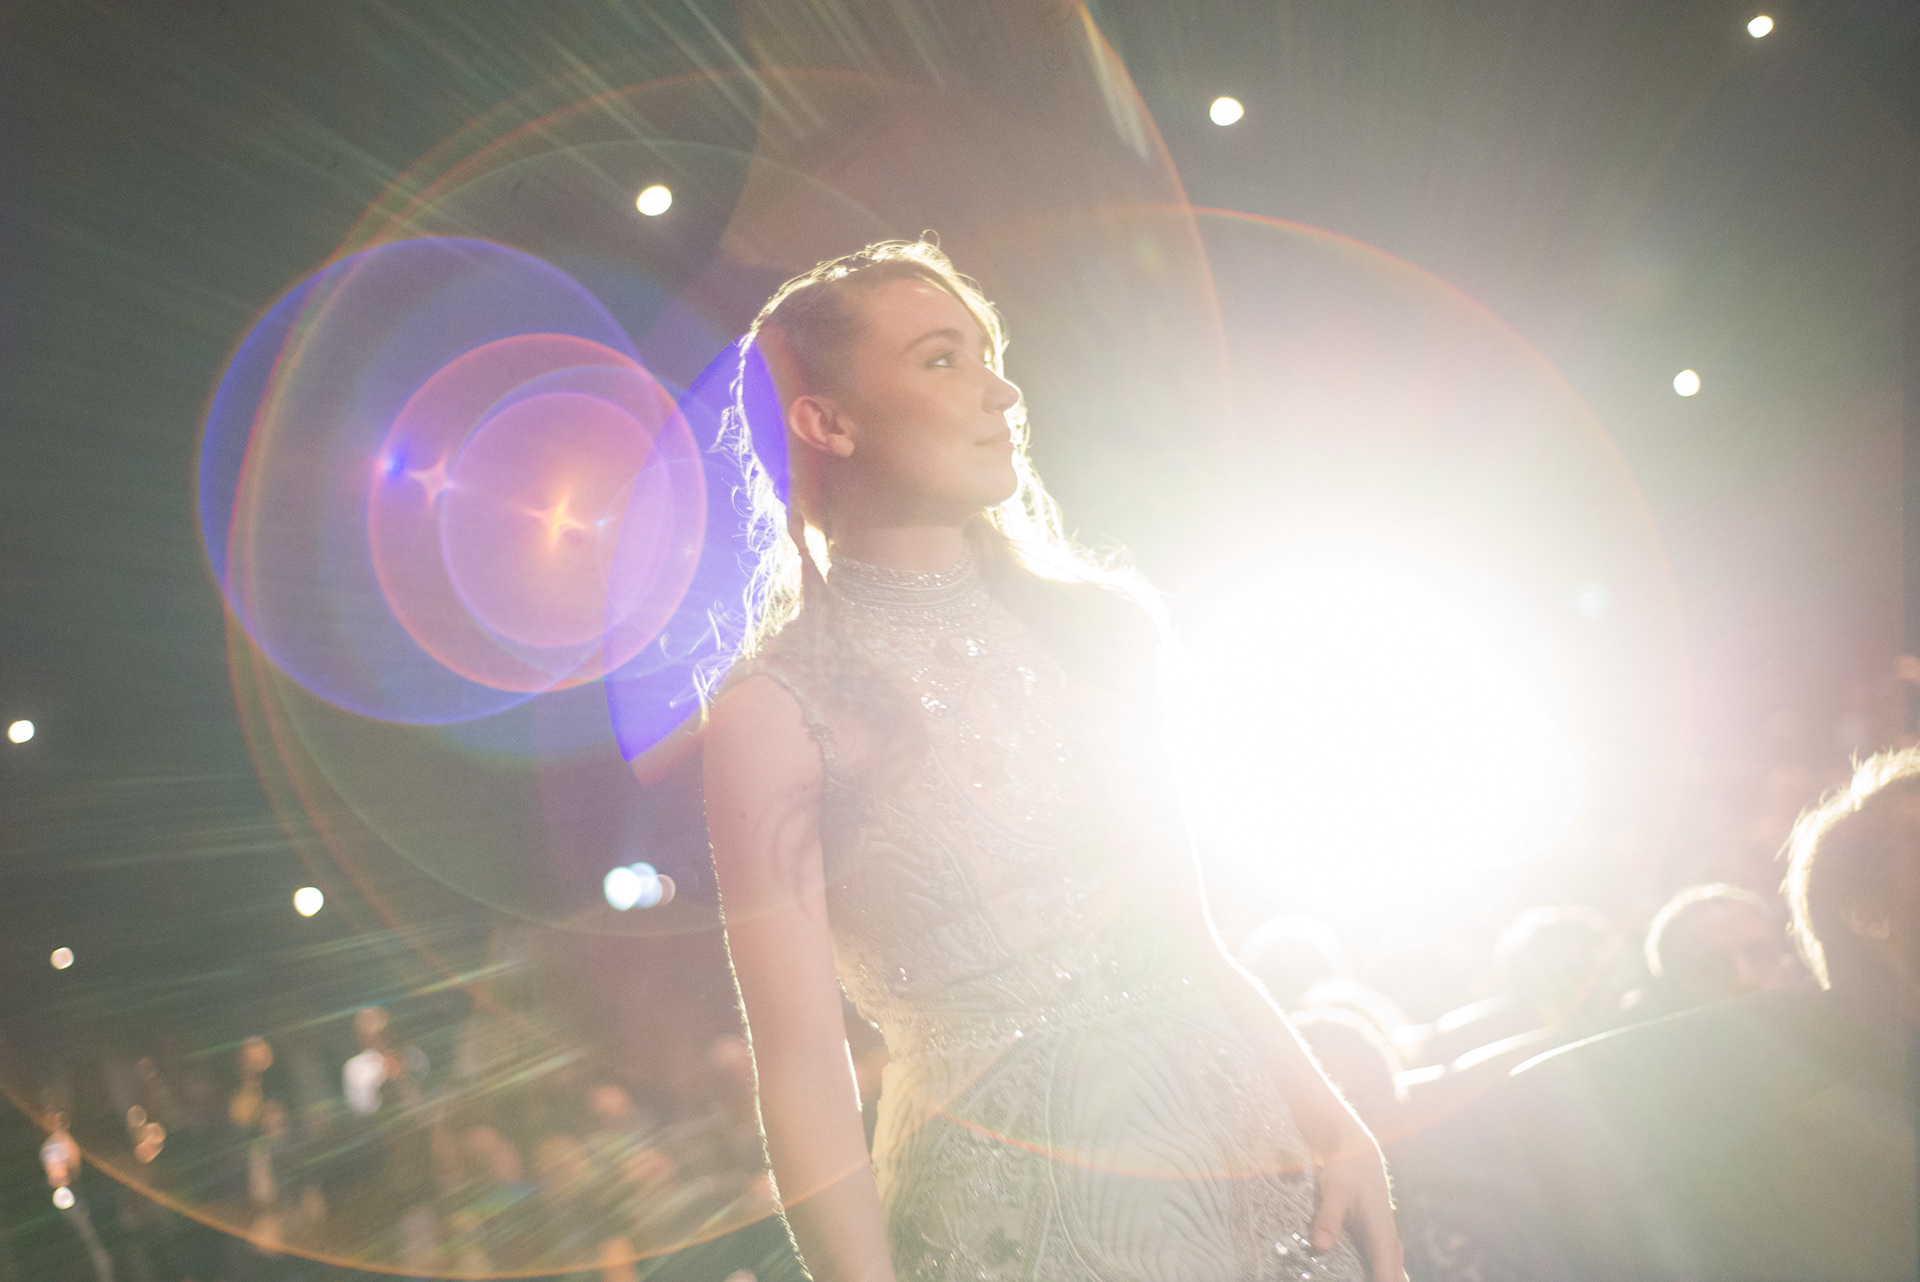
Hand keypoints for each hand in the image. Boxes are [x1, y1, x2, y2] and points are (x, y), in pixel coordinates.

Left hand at [1310, 1138, 1405, 1281]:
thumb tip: (1321, 1247)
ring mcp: (1383, 1236)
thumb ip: (1329, 1218)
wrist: (1356, 1147)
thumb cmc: (1347, 1167)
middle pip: (1397, 1275)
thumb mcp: (1335, 1190)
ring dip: (1389, 1278)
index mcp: (1381, 1232)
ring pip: (1393, 1269)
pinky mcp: (1375, 1234)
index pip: (1387, 1274)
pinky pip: (1384, 1262)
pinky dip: (1382, 1273)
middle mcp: (1387, 1238)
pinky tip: (1373, 1276)